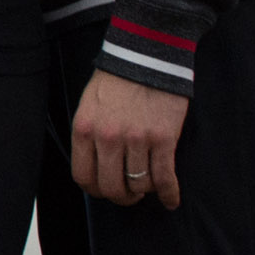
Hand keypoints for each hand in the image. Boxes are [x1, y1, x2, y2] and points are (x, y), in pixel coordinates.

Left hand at [71, 69, 187, 209]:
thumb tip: (96, 167)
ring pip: (139, 185)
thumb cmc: (118, 78)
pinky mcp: (163, 138)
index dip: (95, 189)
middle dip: (121, 197)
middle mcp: (107, 138)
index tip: (105, 189)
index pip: (83, 177)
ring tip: (147, 186)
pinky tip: (171, 201)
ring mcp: (136, 139)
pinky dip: (169, 194)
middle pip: (111, 188)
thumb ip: (89, 135)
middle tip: (129, 195)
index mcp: (84, 129)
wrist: (147, 54)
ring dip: (144, 190)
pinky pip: (164, 177)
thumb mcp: (89, 104)